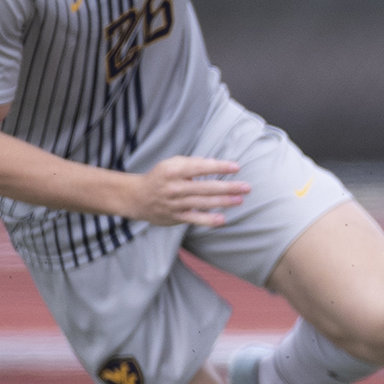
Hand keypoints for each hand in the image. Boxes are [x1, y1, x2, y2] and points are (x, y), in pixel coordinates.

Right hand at [123, 156, 250, 227]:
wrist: (136, 197)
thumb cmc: (160, 177)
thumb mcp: (171, 164)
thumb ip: (193, 163)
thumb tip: (215, 163)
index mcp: (173, 170)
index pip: (200, 167)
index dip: (219, 167)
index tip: (236, 167)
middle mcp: (174, 187)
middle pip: (205, 187)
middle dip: (227, 187)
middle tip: (246, 187)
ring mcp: (175, 203)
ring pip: (202, 203)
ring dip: (223, 202)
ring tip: (240, 199)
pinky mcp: (175, 217)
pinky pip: (194, 219)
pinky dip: (208, 220)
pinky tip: (222, 219)